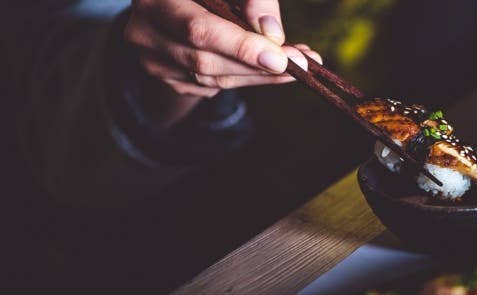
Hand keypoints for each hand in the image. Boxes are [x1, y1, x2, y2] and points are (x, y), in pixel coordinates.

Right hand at [123, 0, 320, 125]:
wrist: (177, 1)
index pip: (198, 30)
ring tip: (298, 65)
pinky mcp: (166, 77)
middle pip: (206, 61)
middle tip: (302, 64)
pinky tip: (274, 70)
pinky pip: (211, 86)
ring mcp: (151, 60)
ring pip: (211, 79)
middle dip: (258, 66)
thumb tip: (273, 35)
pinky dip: (247, 78)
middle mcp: (144, 31)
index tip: (280, 58)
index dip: (241, 47)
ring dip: (259, 76)